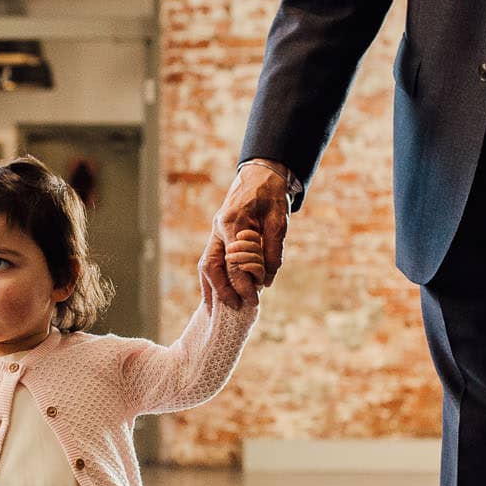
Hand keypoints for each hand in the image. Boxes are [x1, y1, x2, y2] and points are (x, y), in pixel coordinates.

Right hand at [208, 161, 291, 303]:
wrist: (260, 174)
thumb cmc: (271, 196)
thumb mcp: (279, 221)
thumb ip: (273, 250)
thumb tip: (267, 281)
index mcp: (233, 222)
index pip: (233, 261)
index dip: (242, 283)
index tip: (254, 299)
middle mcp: (218, 228)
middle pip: (210, 265)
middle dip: (221, 290)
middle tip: (235, 307)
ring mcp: (215, 232)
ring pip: (205, 265)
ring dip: (210, 289)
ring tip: (216, 311)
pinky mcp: (217, 235)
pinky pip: (210, 261)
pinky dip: (211, 280)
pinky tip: (216, 296)